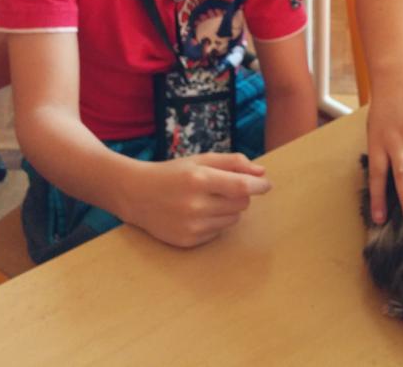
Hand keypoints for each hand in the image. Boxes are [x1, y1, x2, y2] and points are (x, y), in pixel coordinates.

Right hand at [121, 152, 270, 247]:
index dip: (259, 186)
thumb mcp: (201, 160)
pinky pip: (218, 232)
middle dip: (240, 195)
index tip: (266, 185)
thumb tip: (261, 172)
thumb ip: (233, 162)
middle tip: (222, 188)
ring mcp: (191, 226)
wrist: (136, 194)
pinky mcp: (188, 241)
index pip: (241, 186)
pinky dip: (215, 223)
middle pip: (241, 204)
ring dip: (228, 210)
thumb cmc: (173, 173)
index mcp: (198, 179)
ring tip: (207, 200)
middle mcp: (195, 204)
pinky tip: (196, 214)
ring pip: (233, 220)